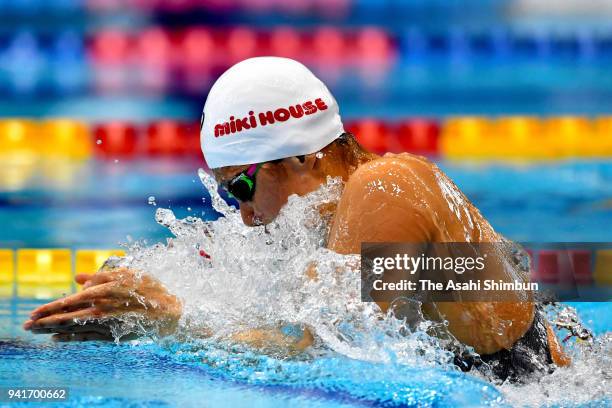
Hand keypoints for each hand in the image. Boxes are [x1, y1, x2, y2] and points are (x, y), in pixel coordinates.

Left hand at [23, 268, 181, 341]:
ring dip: (52, 331)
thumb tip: (77, 279)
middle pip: (66, 318)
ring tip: (36, 332)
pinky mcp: (111, 335)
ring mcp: (106, 325)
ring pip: (73, 330)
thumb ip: (101, 276)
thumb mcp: (128, 274)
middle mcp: (102, 310)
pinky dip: (70, 339)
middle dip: (44, 322)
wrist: (170, 313)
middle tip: (27, 326)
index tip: (34, 312)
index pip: (70, 302)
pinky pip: (86, 338)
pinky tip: (57, 339)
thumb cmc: (151, 289)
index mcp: (104, 292)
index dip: (50, 308)